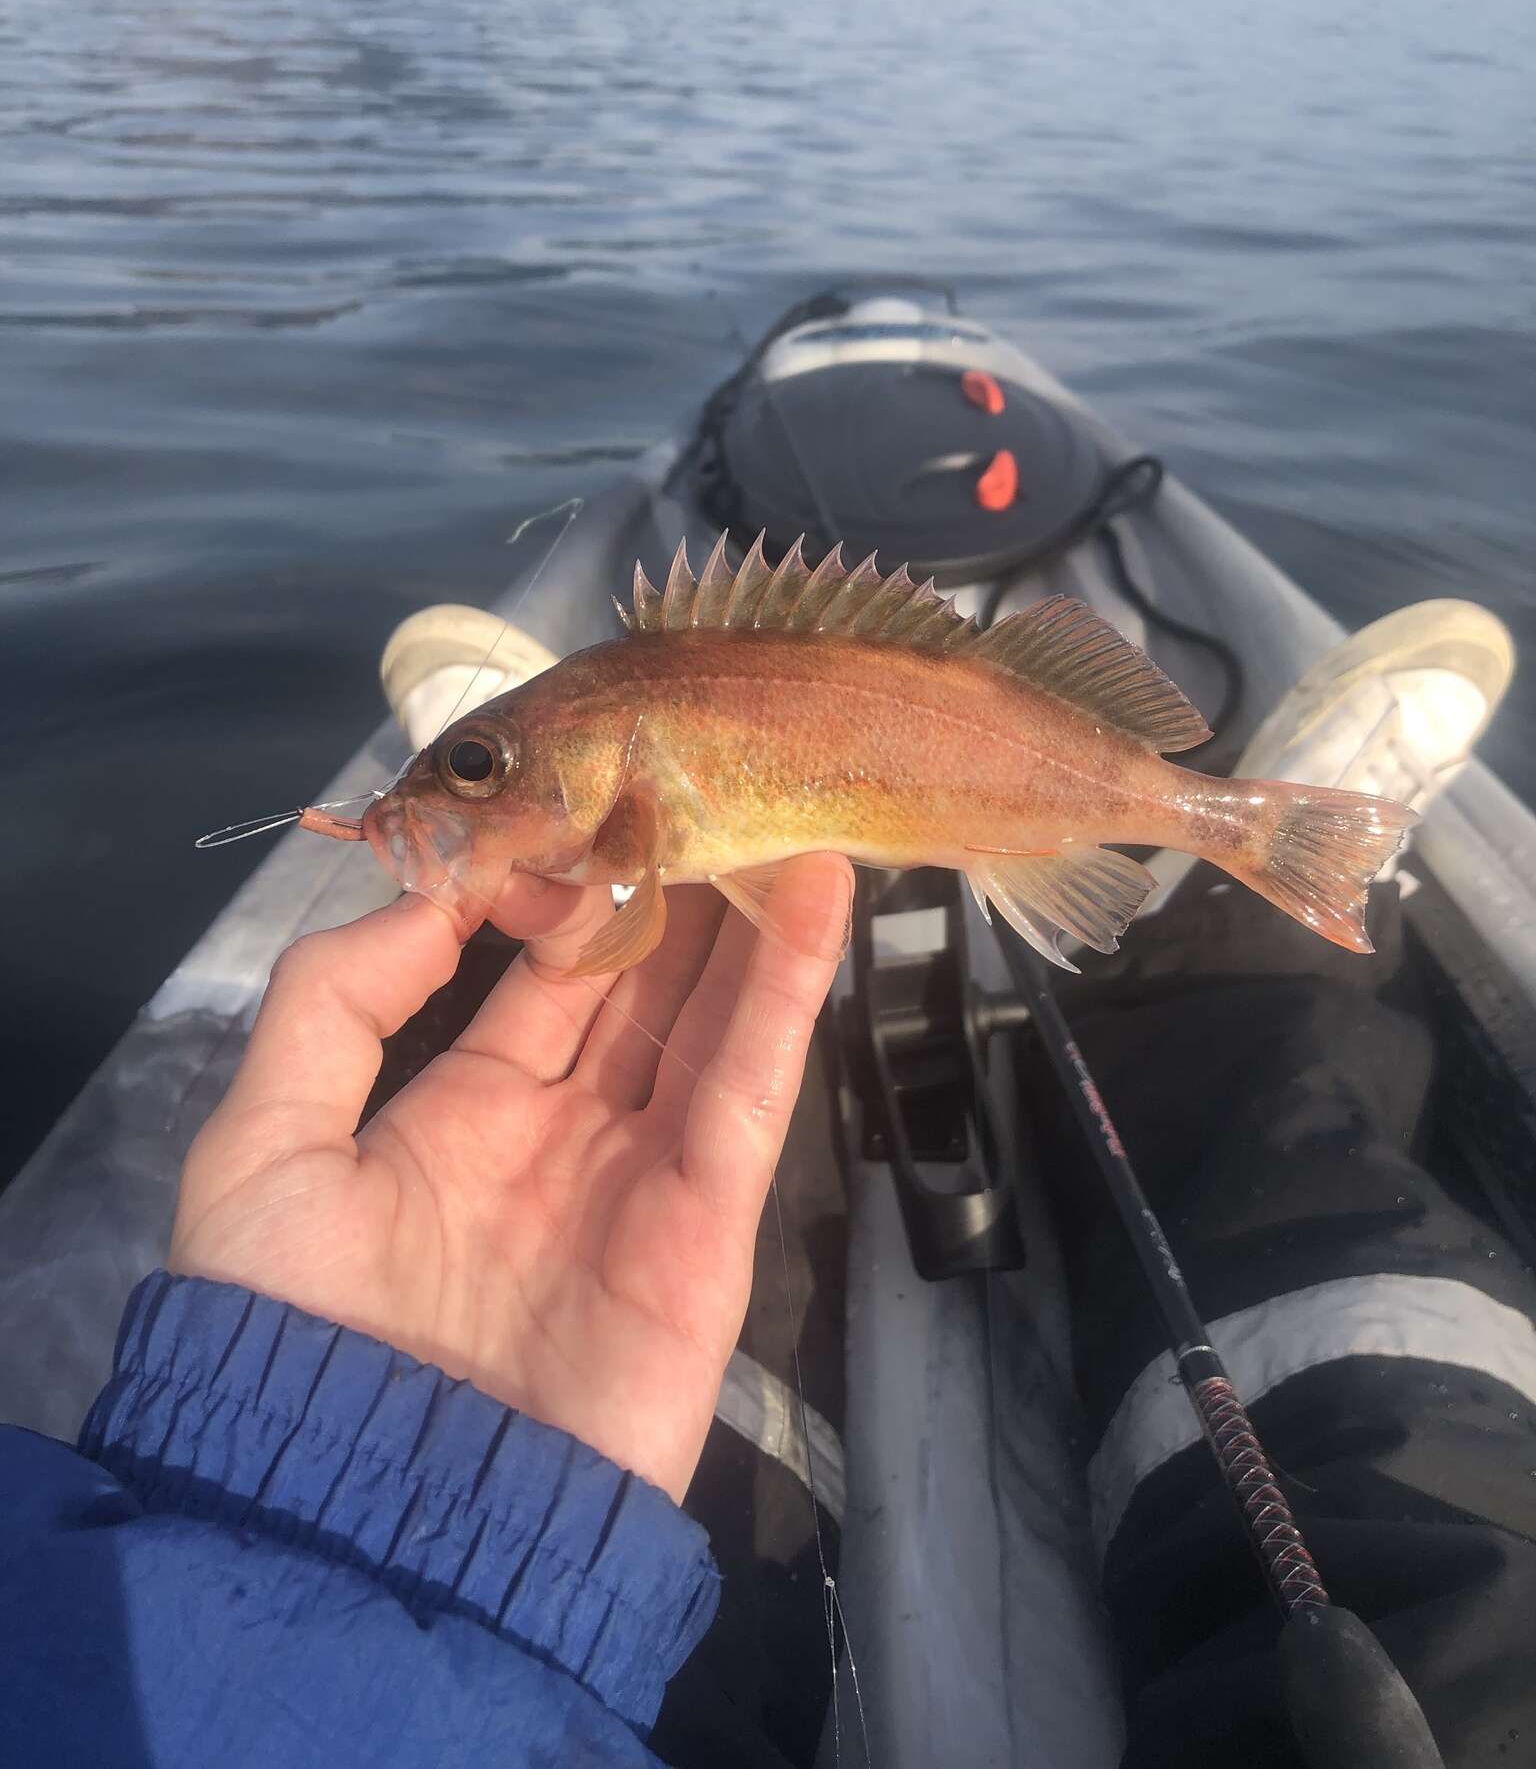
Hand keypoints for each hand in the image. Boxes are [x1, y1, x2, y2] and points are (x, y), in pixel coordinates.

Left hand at [171, 855, 852, 1502]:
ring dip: (749, 920)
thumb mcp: (262, 1146)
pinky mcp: (710, 1229)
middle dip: (674, 890)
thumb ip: (333, 1004)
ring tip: (783, 806)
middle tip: (715, 778)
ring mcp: (644, 1181)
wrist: (379, 1516)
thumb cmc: (302, 1326)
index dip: (566, 889)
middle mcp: (564, 1137)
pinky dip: (790, 992)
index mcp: (462, 1117)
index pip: (537, 977)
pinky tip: (819, 896)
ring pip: (708, 1020)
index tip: (597, 793)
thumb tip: (431, 894)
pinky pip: (751, 1089)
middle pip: (639, 987)